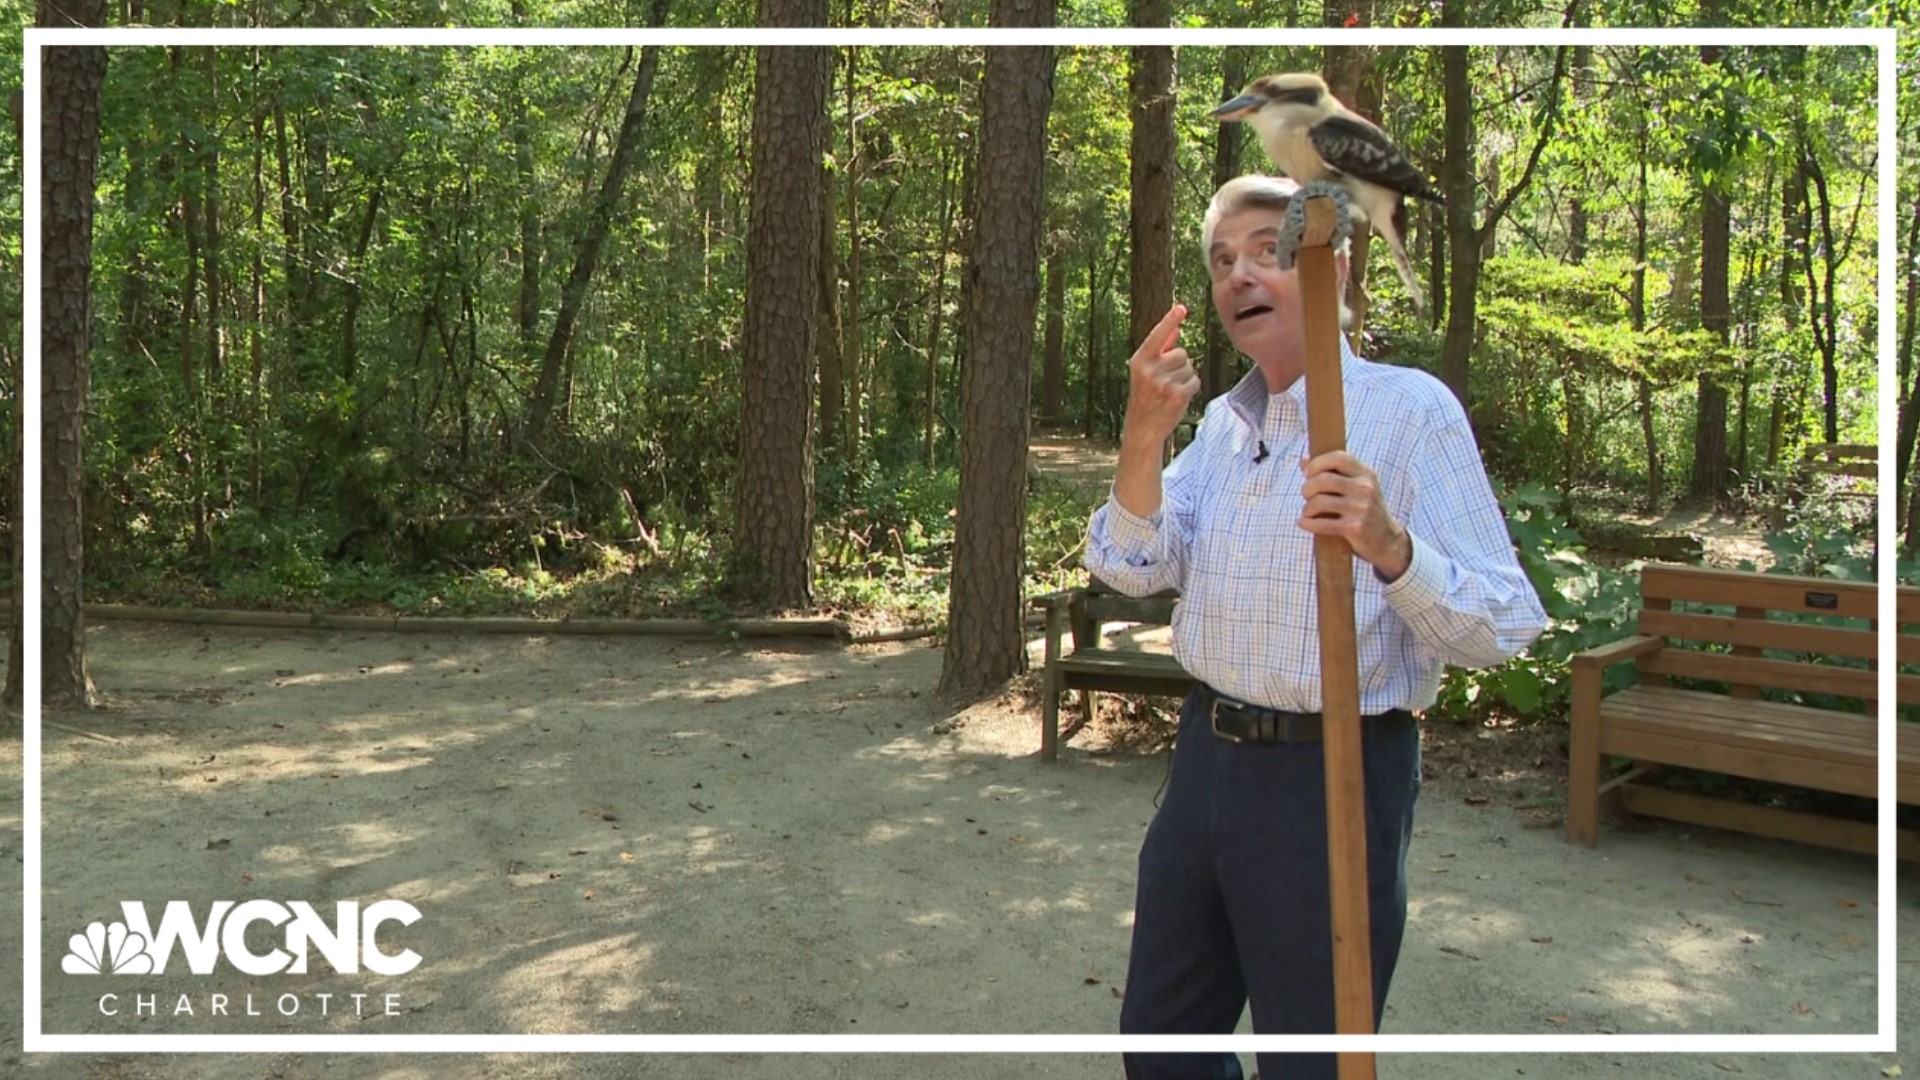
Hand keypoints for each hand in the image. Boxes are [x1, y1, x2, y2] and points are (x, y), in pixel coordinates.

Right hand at [1120, 304, 1199, 450]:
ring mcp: (1164, 383)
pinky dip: (1190, 389)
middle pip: (1182, 353)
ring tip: (1169, 391)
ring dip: (1184, 378)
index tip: (1181, 308)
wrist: (1143, 428)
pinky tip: (1177, 398)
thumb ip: (1159, 351)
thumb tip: (1175, 329)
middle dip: (1179, 365)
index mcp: (1139, 361)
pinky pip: (1195, 381)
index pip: (1157, 336)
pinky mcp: (1177, 394)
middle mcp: (1150, 370)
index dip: (1170, 321)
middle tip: (1165, 381)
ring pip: (1190, 368)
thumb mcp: (1145, 372)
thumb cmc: (1145, 397)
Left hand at [1297, 451, 1412, 580]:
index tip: (1308, 474)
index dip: (1317, 463)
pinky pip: (1321, 524)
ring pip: (1319, 502)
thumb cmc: (1365, 511)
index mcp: (1366, 474)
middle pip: (1323, 479)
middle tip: (1306, 495)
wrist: (1387, 540)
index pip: (1338, 457)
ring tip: (1307, 512)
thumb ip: (1332, 473)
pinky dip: (1307, 523)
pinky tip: (1303, 523)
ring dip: (1307, 508)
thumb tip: (1303, 461)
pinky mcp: (1355, 528)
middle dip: (1307, 488)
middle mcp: (1365, 488)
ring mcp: (1361, 508)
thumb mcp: (1357, 488)